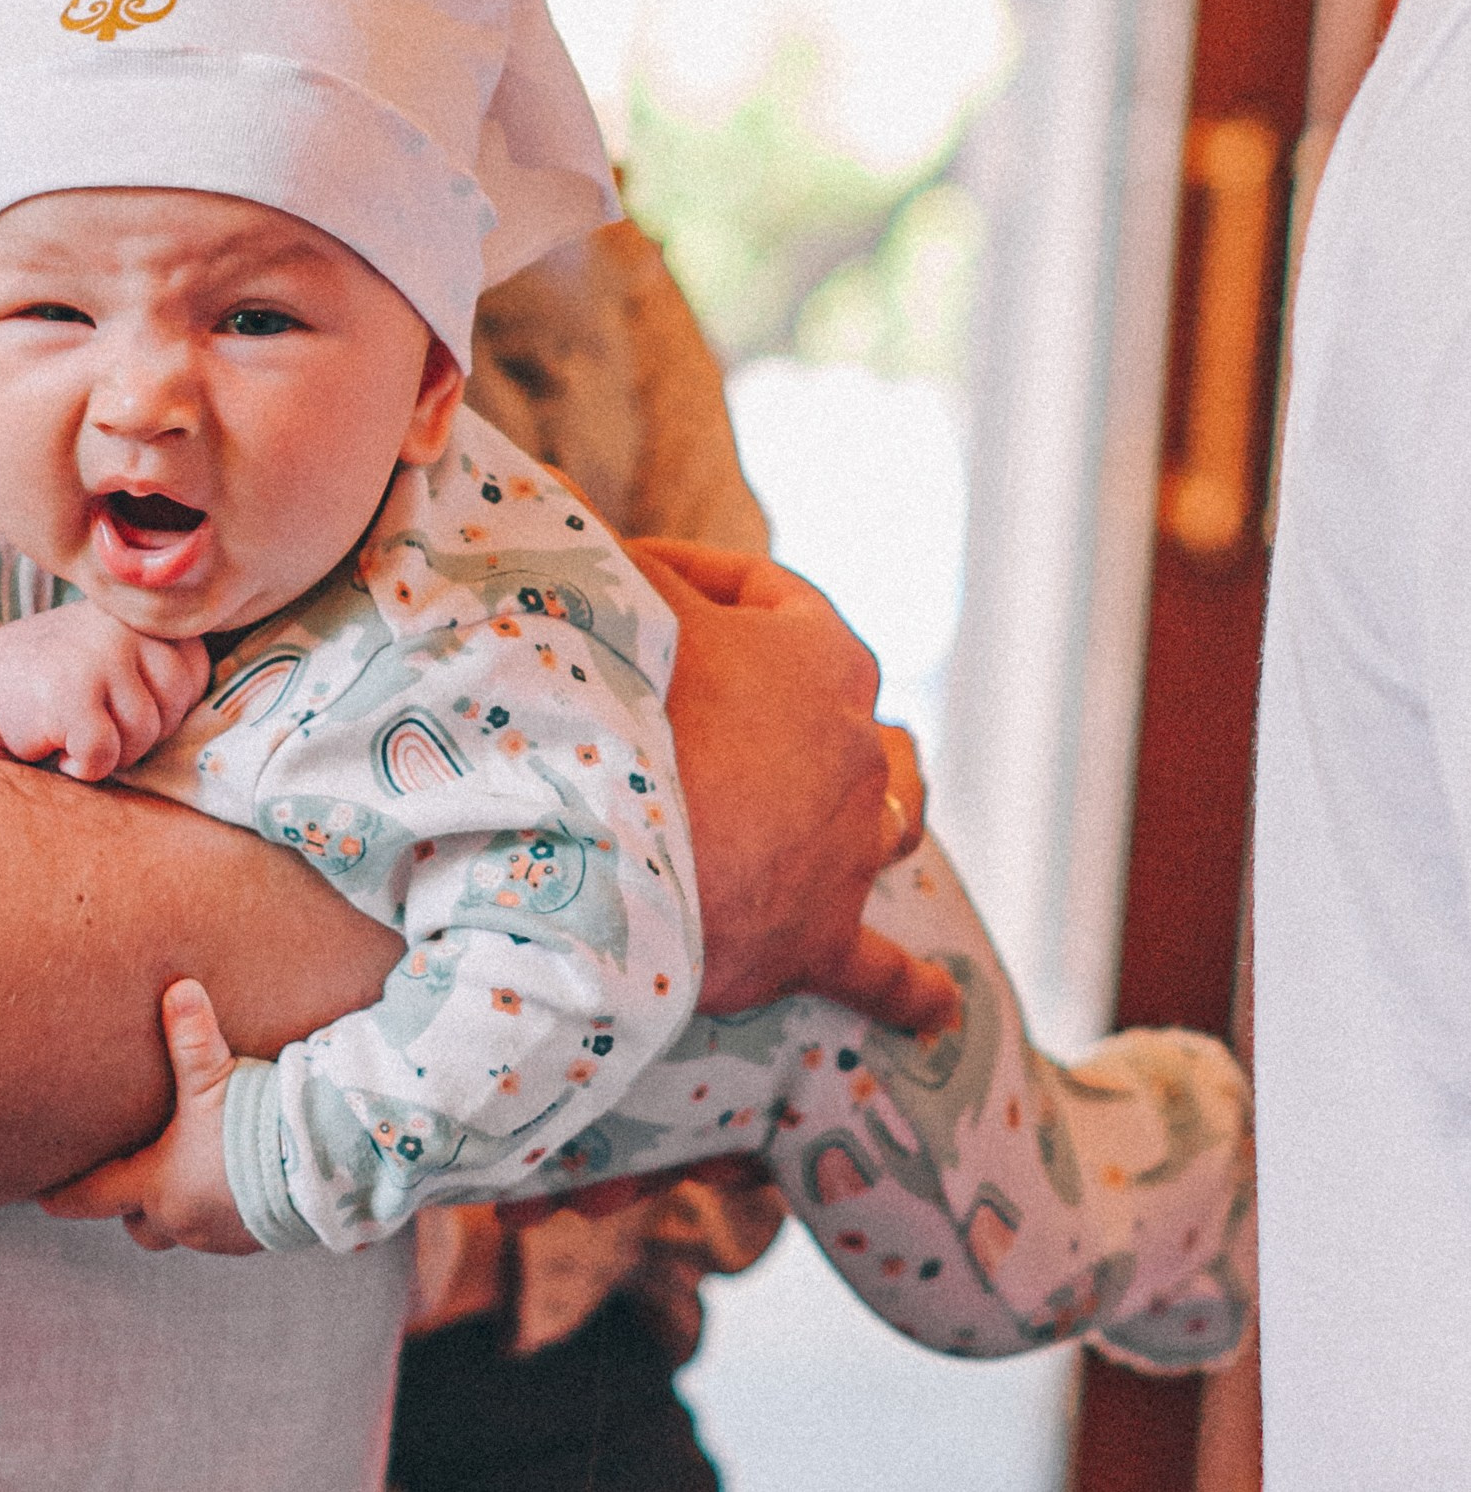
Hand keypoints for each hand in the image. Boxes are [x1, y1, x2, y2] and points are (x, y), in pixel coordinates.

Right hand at [0, 600, 210, 780]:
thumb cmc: (64, 679)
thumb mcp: (121, 655)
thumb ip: (166, 667)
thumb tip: (236, 730)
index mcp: (144, 615)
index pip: (193, 677)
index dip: (162, 707)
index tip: (121, 700)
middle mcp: (125, 627)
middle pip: (172, 710)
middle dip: (139, 734)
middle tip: (96, 720)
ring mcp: (100, 656)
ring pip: (141, 736)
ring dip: (110, 751)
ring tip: (76, 728)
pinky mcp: (72, 695)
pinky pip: (104, 755)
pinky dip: (82, 767)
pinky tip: (59, 745)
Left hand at [38, 979, 262, 1253]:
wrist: (320, 1173)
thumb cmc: (257, 1130)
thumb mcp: (216, 1079)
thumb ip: (192, 1036)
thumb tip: (178, 987)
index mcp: (157, 1184)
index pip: (90, 1197)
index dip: (63, 1194)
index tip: (40, 1195)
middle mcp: (181, 1219)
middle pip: (137, 1224)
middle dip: (130, 1204)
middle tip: (130, 1176)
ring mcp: (220, 1236)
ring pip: (181, 1229)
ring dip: (179, 1207)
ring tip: (188, 1173)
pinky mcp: (256, 1238)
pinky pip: (225, 1230)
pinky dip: (221, 1210)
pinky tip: (237, 1181)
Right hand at [627, 539, 956, 1034]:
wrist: (610, 845)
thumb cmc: (618, 706)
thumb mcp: (611, 602)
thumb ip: (600, 554)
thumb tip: (552, 481)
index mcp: (820, 655)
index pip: (767, 595)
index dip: (693, 577)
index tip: (626, 578)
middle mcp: (854, 752)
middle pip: (835, 707)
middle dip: (775, 691)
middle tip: (701, 685)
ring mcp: (845, 849)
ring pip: (893, 817)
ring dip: (881, 798)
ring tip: (876, 785)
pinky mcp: (820, 938)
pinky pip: (880, 972)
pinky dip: (909, 992)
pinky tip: (941, 1012)